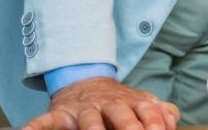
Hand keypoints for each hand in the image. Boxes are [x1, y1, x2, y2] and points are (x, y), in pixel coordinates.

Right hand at [23, 77, 177, 129]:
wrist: (85, 83)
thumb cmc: (119, 103)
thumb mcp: (142, 102)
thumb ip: (160, 112)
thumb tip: (172, 120)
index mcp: (130, 102)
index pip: (145, 111)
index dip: (153, 121)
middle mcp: (108, 105)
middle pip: (119, 113)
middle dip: (129, 125)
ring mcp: (82, 109)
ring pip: (87, 118)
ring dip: (92, 127)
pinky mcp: (59, 115)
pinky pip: (44, 121)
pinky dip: (35, 127)